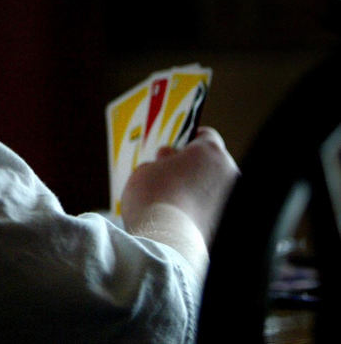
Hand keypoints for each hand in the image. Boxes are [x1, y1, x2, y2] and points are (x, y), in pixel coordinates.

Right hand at [121, 127, 239, 245]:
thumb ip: (162, 161)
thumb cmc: (153, 199)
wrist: (166, 243)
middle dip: (194, 168)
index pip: (205, 136)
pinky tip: (184, 220)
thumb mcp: (146, 169)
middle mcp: (230, 172)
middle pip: (212, 163)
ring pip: (216, 189)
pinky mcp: (232, 225)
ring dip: (201, 192)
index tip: (176, 149)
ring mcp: (235, 200)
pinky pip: (218, 212)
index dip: (188, 141)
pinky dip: (205, 213)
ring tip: (176, 203)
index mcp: (210, 152)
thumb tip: (169, 160)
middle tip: (171, 177)